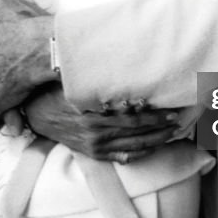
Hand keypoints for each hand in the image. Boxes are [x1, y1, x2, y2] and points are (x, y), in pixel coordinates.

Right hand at [24, 86, 179, 161]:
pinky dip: (141, 153)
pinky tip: (154, 146)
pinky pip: (123, 157)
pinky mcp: (94, 154)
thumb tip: (120, 59)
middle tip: (180, 121)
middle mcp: (96, 133)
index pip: (132, 117)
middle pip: (137, 133)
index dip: (154, 115)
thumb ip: (96, 77)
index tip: (172, 110)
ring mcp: (95, 146)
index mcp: (93, 114)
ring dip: (156, 141)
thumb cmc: (57, 92)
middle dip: (161, 128)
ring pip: (134, 146)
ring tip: (173, 133)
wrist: (36, 115)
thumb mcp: (74, 81)